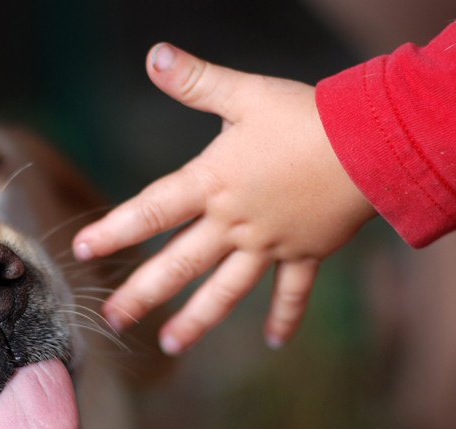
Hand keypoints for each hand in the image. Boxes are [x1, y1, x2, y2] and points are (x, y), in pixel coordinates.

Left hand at [73, 43, 376, 353]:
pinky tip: (272, 342)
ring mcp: (269, 244)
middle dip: (142, 294)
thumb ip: (196, 81)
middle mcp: (234, 222)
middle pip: (179, 264)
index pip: (151, 211)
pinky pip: (292, 292)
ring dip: (197, 320)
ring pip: (226, 290)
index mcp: (213, 183)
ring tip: (170, 345)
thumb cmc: (307, 116)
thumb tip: (153, 56)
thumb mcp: (245, 94)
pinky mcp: (306, 253)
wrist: (373, 143)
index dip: (114, 230)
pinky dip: (284, 316)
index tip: (81, 250)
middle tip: (111, 319)